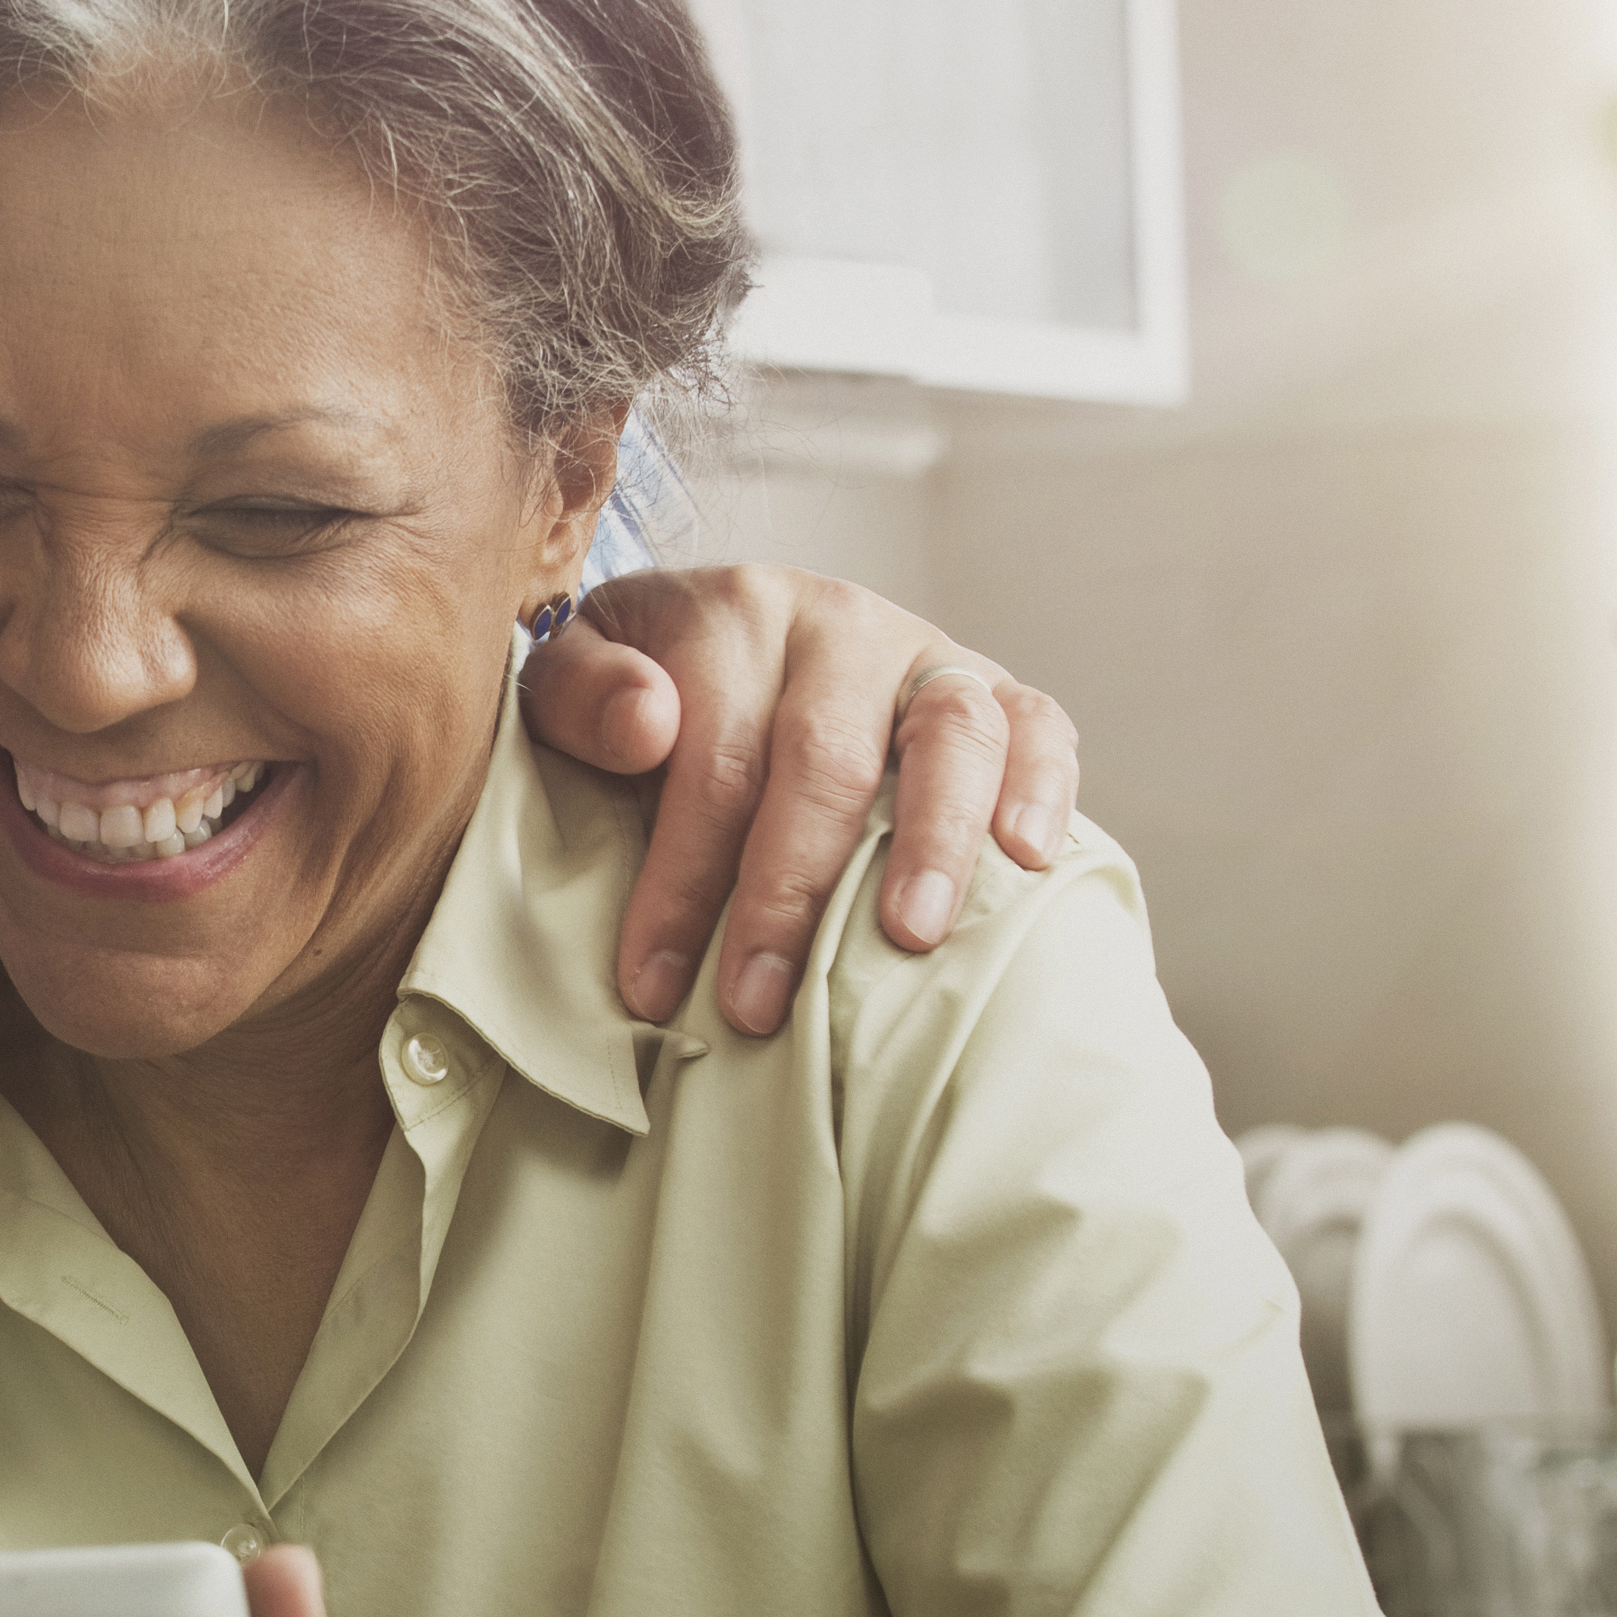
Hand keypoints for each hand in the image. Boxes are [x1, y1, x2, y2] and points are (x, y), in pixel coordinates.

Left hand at [521, 568, 1079, 1036]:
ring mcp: (925, 652)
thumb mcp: (574, 685)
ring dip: (932, 841)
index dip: (683, 877)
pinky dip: (1042, 787)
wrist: (727, 641)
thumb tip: (648, 724)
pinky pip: (1038, 725)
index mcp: (731, 613)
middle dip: (789, 891)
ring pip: (949, 732)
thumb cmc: (644, 700)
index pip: (712, 755)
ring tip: (907, 937)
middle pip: (825, 756)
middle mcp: (838, 622)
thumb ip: (579, 697)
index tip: (651, 983)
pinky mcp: (994, 689)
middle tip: (758, 1003)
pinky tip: (1028, 860)